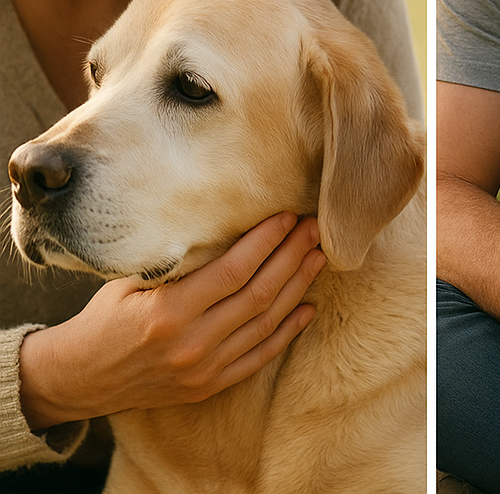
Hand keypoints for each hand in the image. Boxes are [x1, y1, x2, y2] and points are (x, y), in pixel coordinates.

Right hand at [18, 212, 325, 429]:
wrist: (79, 378)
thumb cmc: (105, 318)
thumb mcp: (130, 280)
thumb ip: (177, 262)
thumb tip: (228, 225)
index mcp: (168, 313)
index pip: (234, 270)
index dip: (267, 241)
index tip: (287, 217)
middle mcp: (192, 344)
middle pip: (259, 293)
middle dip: (293, 256)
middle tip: (315, 229)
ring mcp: (204, 369)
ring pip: (266, 323)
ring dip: (298, 287)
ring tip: (317, 257)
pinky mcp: (211, 386)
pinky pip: (260, 356)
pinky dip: (288, 331)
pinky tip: (308, 307)